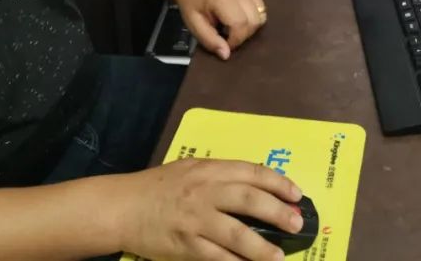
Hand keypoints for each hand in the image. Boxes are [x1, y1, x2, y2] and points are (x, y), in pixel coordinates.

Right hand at [116, 158, 302, 260]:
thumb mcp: (192, 169)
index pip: (252, 172)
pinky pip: (216, 258)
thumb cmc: (159, 187)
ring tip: (279, 256)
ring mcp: (195, 220)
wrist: (123, 207)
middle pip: (249, 200)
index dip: (278, 183)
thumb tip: (258, 187)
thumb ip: (221, 176)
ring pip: (236, 234)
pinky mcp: (185, 245)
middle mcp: (204, 192)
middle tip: (297, 223)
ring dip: (262, 247)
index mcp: (209, 169)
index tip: (297, 195)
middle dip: (278, 212)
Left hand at [173, 0, 266, 59]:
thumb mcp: (194, 25)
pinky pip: (262, 8)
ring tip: (236, 28)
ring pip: (261, 15)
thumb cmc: (192, 4)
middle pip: (253, 21)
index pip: (239, 23)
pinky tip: (242, 18)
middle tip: (230, 36)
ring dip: (251, 27)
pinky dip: (255, 17)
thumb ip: (210, 41)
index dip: (235, 39)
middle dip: (244, 35)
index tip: (226, 43)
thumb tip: (227, 55)